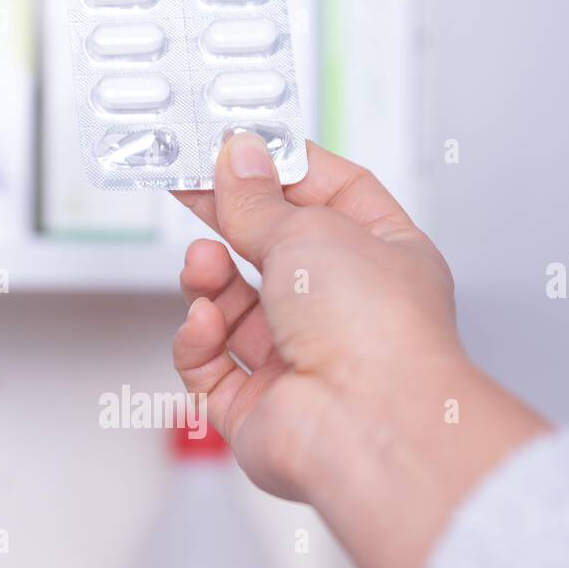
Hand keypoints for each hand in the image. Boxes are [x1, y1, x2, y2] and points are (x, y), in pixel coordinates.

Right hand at [173, 133, 547, 567]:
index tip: (237, 142)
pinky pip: (211, 365)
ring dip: (209, 280)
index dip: (282, 166)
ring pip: (233, 309)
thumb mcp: (308, 230)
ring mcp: (302, 362)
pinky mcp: (259, 409)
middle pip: (272, 251)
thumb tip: (235, 159)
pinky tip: (205, 323)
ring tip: (203, 263)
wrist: (368, 426)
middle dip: (228, 218)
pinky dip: (199, 340)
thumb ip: (257, 197)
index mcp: (385, 258)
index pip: (332, 194)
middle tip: (183, 182)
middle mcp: (347, 312)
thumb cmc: (375, 331)